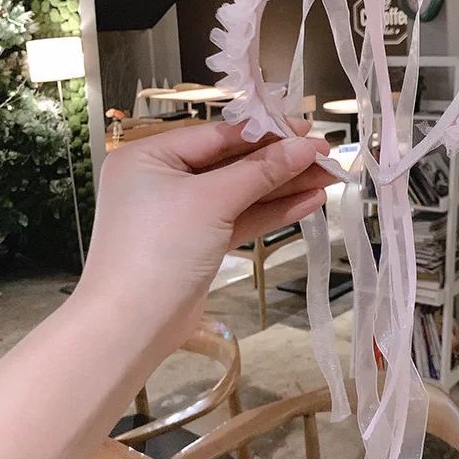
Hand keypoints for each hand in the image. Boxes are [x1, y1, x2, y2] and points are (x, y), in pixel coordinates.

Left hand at [76, 119, 333, 352]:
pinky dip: (271, 212)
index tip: (307, 129)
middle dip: (281, 161)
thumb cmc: (159, 250)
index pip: (219, 135)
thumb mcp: (212, 202)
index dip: (267, 131)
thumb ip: (260, 172)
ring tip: (329, 177)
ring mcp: (181, 213)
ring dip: (284, 186)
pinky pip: (238, 218)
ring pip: (241, 192)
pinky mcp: (198, 243)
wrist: (129, 329)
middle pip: (233, 163)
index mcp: (150, 156)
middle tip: (325, 154)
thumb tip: (305, 147)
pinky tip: (308, 202)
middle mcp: (163, 179)